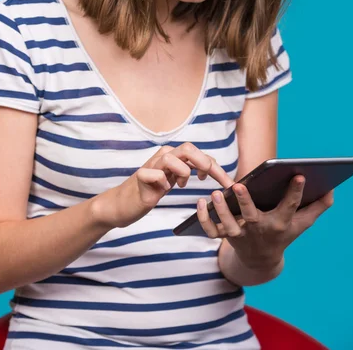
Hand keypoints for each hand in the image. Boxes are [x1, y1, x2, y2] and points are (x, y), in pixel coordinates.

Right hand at [96, 142, 233, 228]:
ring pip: (171, 156)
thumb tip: (212, 168)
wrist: (123, 203)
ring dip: (182, 172)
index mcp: (174, 156)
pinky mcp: (140, 178)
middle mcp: (163, 156)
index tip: (228, 184)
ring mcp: (151, 165)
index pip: (200, 154)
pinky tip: (162, 190)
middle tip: (208, 181)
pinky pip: (153, 174)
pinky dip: (161, 182)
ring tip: (180, 185)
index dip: (217, 168)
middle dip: (204, 163)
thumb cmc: (151, 190)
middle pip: (188, 148)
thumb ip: (190, 169)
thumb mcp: (174, 179)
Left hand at [197, 175, 334, 268]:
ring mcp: (240, 234)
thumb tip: (332, 190)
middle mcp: (259, 228)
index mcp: (279, 223)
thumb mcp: (301, 223)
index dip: (295, 192)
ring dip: (220, 210)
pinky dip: (202, 219)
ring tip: (216, 193)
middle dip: (245, 202)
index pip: (289, 206)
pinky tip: (200, 203)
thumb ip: (316, 207)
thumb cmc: (282, 233)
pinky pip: (210, 230)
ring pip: (227, 225)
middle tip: (239, 186)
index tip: (299, 175)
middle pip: (251, 216)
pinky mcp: (225, 236)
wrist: (261, 260)